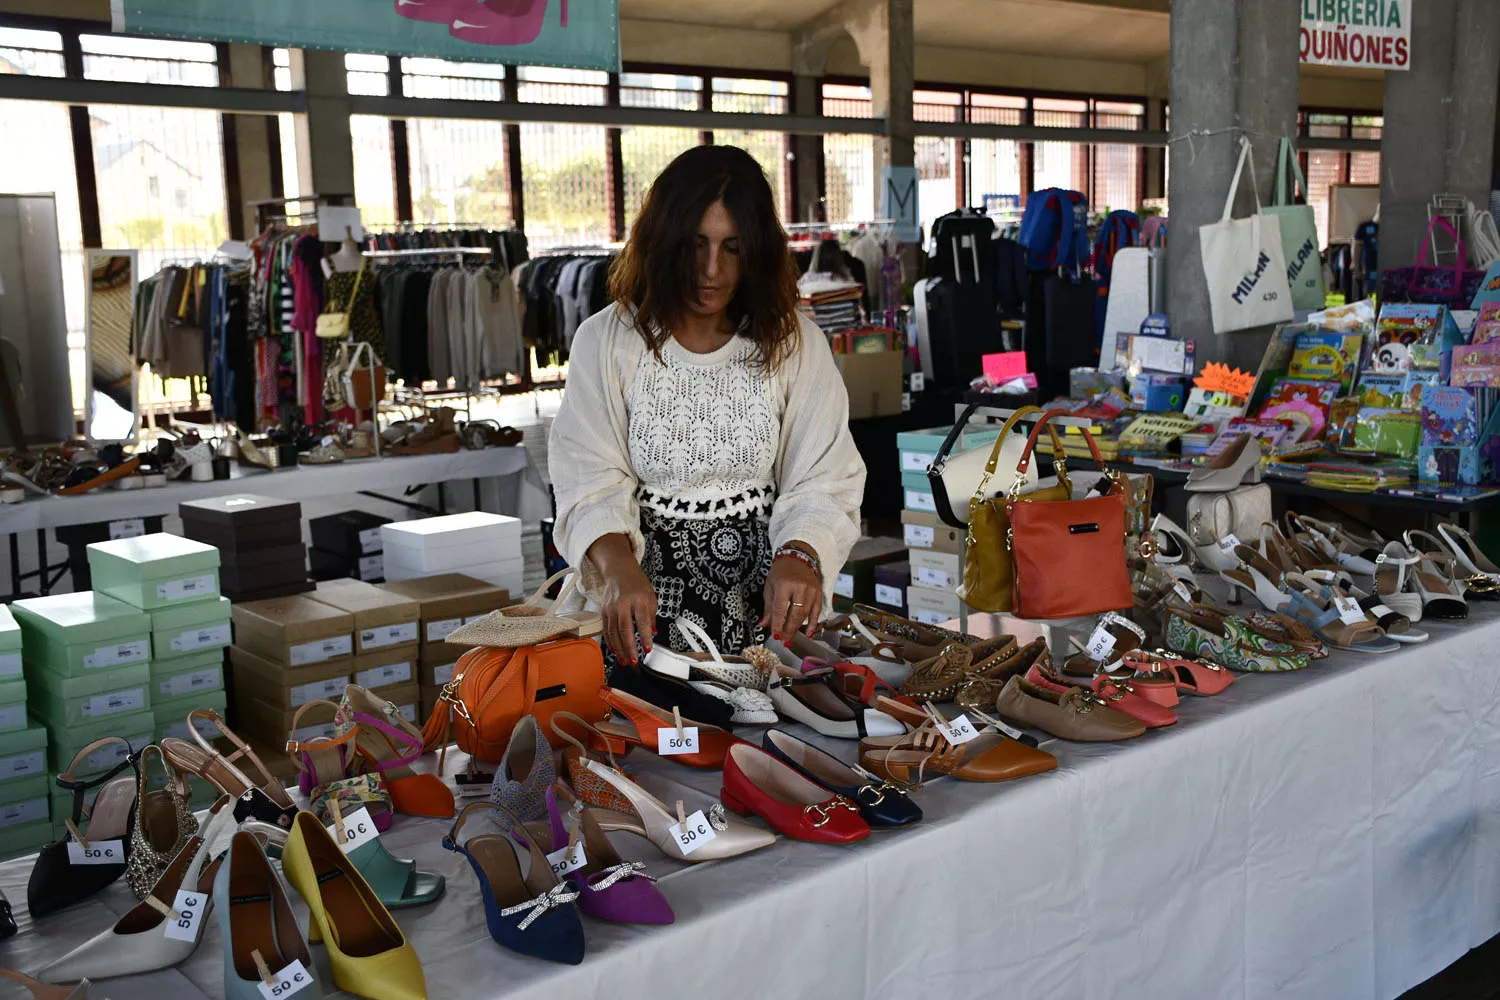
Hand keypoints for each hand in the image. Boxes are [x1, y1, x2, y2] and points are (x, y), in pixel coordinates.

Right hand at [586, 534, 657, 665]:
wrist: (619, 571)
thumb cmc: (637, 583)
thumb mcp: (651, 596)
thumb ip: (652, 616)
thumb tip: (653, 634)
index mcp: (639, 598)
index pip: (642, 620)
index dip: (645, 636)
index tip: (647, 649)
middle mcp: (623, 603)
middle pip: (625, 628)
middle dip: (629, 647)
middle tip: (634, 660)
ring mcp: (611, 607)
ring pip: (614, 632)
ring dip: (619, 649)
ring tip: (625, 660)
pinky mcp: (604, 611)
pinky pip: (606, 630)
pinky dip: (611, 643)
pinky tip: (616, 651)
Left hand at [761, 546, 822, 640]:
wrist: (798, 557)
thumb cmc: (781, 572)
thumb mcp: (770, 586)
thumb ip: (769, 607)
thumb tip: (765, 625)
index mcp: (784, 585)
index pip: (781, 609)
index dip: (778, 624)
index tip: (775, 635)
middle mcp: (800, 588)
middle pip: (794, 614)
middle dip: (788, 630)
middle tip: (783, 641)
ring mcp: (811, 591)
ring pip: (805, 615)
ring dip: (798, 629)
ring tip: (790, 638)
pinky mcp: (819, 593)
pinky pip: (817, 611)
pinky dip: (813, 624)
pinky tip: (808, 633)